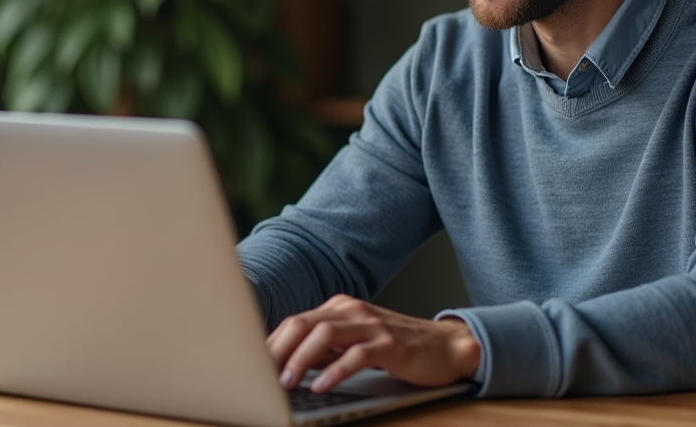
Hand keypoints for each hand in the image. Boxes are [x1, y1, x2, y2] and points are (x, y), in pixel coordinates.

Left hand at [266, 294, 480, 393]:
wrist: (444, 347)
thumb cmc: (394, 348)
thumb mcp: (353, 344)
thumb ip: (323, 350)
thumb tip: (285, 366)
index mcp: (339, 308)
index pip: (295, 322)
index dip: (270, 344)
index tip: (250, 366)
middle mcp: (352, 311)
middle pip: (303, 324)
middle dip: (277, 350)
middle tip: (260, 375)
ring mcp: (372, 326)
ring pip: (325, 336)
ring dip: (300, 360)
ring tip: (286, 382)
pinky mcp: (390, 345)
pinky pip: (356, 355)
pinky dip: (335, 372)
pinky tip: (321, 387)